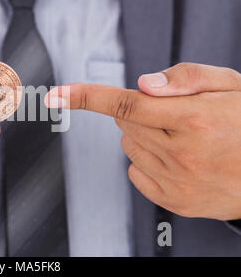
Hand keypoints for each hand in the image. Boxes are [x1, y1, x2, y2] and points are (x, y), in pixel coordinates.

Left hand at [46, 63, 240, 219]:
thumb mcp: (231, 86)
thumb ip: (187, 78)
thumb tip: (144, 85)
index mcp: (194, 119)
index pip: (125, 104)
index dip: (86, 97)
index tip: (57, 95)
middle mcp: (183, 153)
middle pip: (125, 123)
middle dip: (142, 113)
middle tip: (175, 116)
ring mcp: (177, 181)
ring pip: (129, 147)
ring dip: (145, 137)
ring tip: (183, 139)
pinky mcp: (174, 201)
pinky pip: (135, 172)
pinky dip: (147, 161)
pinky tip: (178, 159)